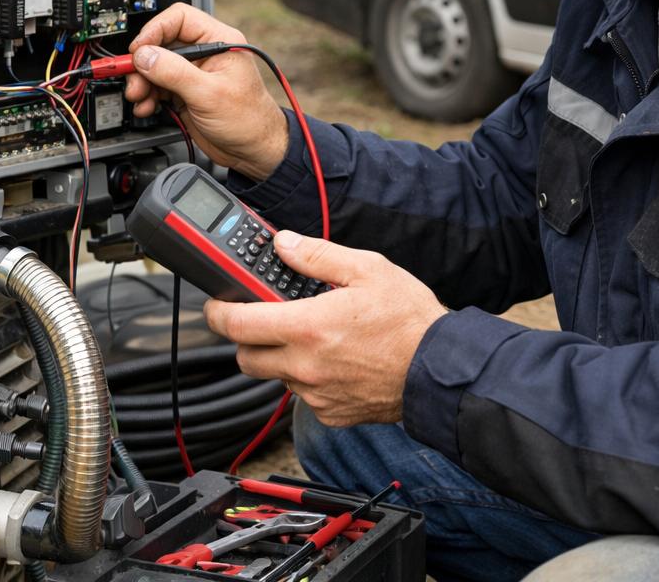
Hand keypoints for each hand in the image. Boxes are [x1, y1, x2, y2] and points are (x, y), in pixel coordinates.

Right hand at [125, 3, 289, 179]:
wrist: (253, 151)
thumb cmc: (248, 120)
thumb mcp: (209, 94)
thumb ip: (174, 73)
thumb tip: (145, 56)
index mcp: (219, 41)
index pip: (179, 19)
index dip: (155, 30)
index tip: (138, 49)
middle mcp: (205, 54)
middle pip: (162, 44)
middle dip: (144, 62)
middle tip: (134, 80)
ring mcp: (193, 74)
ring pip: (156, 66)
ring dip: (142, 82)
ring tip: (140, 97)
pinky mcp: (185, 93)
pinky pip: (158, 86)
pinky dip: (148, 96)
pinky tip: (147, 107)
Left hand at [204, 231, 446, 425]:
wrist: (440, 370)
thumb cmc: (409, 320)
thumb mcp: (367, 269)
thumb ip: (317, 256)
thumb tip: (283, 244)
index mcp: (307, 327)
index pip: (235, 325)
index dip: (217, 312)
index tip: (217, 304)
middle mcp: (304, 366)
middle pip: (245, 358)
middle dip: (246, 338)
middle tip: (264, 319)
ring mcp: (316, 394)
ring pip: (276, 376)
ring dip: (281, 357)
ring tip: (313, 337)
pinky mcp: (331, 413)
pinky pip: (304, 396)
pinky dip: (309, 378)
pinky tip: (335, 360)